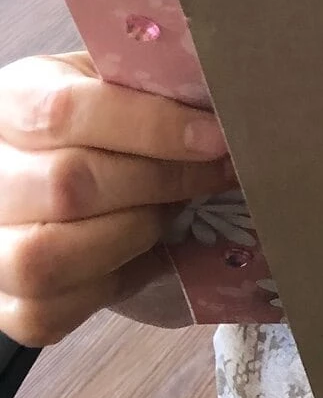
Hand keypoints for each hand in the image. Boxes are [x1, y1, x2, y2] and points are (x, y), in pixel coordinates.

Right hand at [0, 53, 231, 344]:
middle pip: (68, 187)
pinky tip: (145, 255)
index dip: (149, 126)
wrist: (60, 173)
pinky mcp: (4, 305)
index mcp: (10, 104)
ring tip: (172, 212)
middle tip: (217, 172)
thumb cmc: (103, 124)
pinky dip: (112, 286)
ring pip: (50, 258)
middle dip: (161, 181)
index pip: (64, 112)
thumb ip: (155, 86)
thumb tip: (224, 94)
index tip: (215, 137)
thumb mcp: (118, 84)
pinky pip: (49, 313)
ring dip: (134, 235)